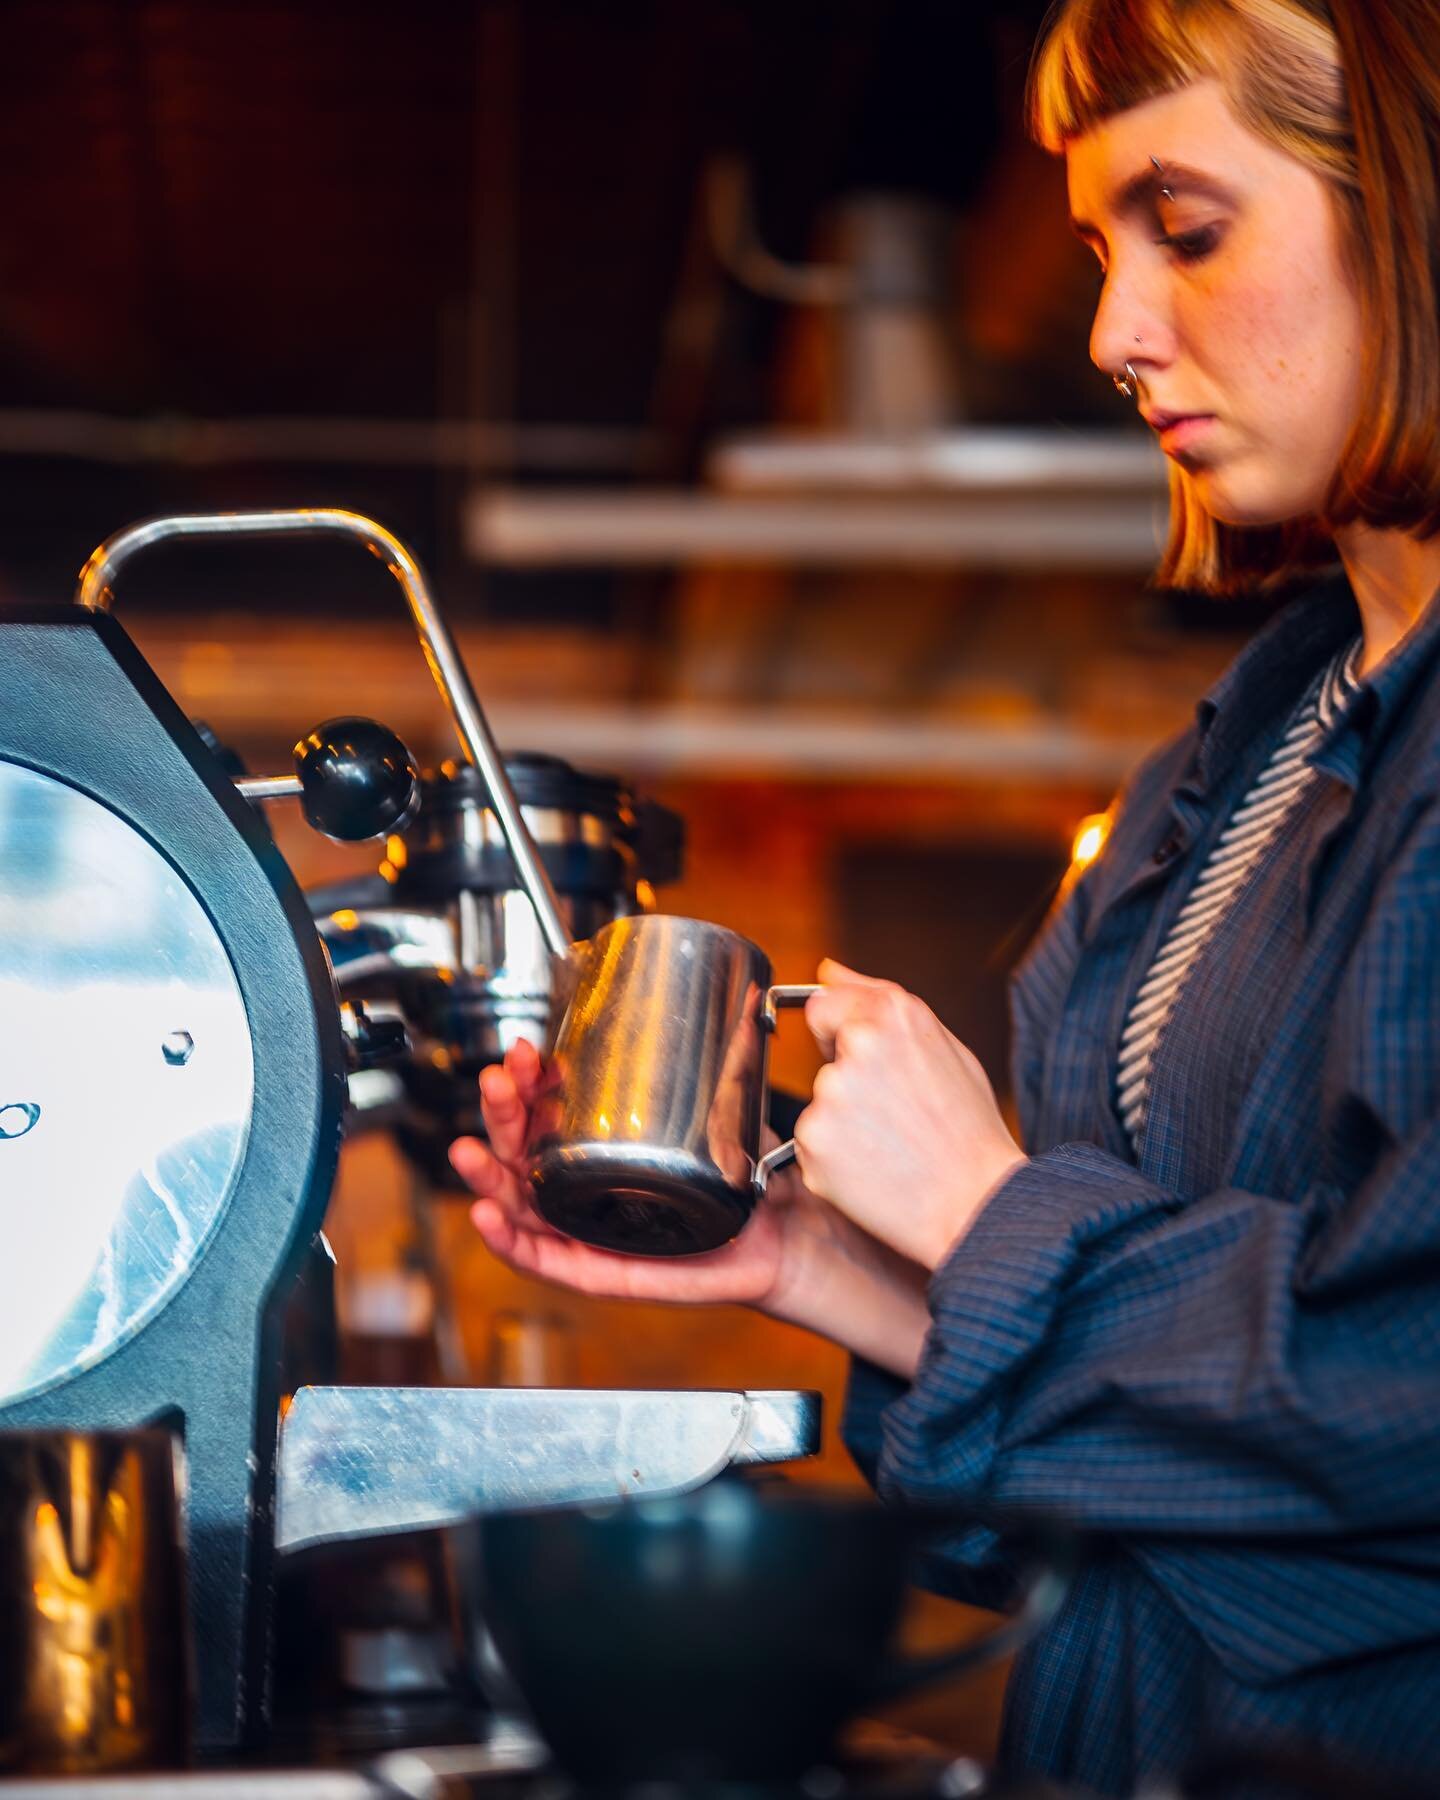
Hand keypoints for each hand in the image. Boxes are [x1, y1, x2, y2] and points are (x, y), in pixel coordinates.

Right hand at [449, 1039, 933, 1376]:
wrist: (793, 1231)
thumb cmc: (751, 1173)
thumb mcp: (724, 1106)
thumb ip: (713, 1059)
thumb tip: (722, 998)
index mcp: (607, 1147)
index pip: (548, 1112)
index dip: (528, 1083)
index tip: (525, 1050)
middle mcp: (592, 1189)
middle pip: (523, 1155)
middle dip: (500, 1114)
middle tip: (499, 1080)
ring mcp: (597, 1231)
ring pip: (523, 1208)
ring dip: (487, 1178)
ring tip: (470, 1148)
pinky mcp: (613, 1272)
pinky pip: (554, 1263)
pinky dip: (515, 1246)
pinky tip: (489, 1218)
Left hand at [796, 960, 1027, 1269]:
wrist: (978, 1203)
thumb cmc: (967, 1127)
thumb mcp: (942, 1045)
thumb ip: (876, 997)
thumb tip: (826, 970)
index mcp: (894, 1013)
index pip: (822, 1006)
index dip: (843, 1037)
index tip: (869, 1066)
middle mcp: (859, 1045)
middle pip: (824, 1060)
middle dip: (848, 1082)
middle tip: (896, 1116)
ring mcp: (832, 1094)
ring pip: (820, 1104)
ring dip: (842, 1122)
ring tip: (893, 1144)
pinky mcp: (812, 1143)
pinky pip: (812, 1145)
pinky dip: (835, 1158)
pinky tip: (876, 1168)